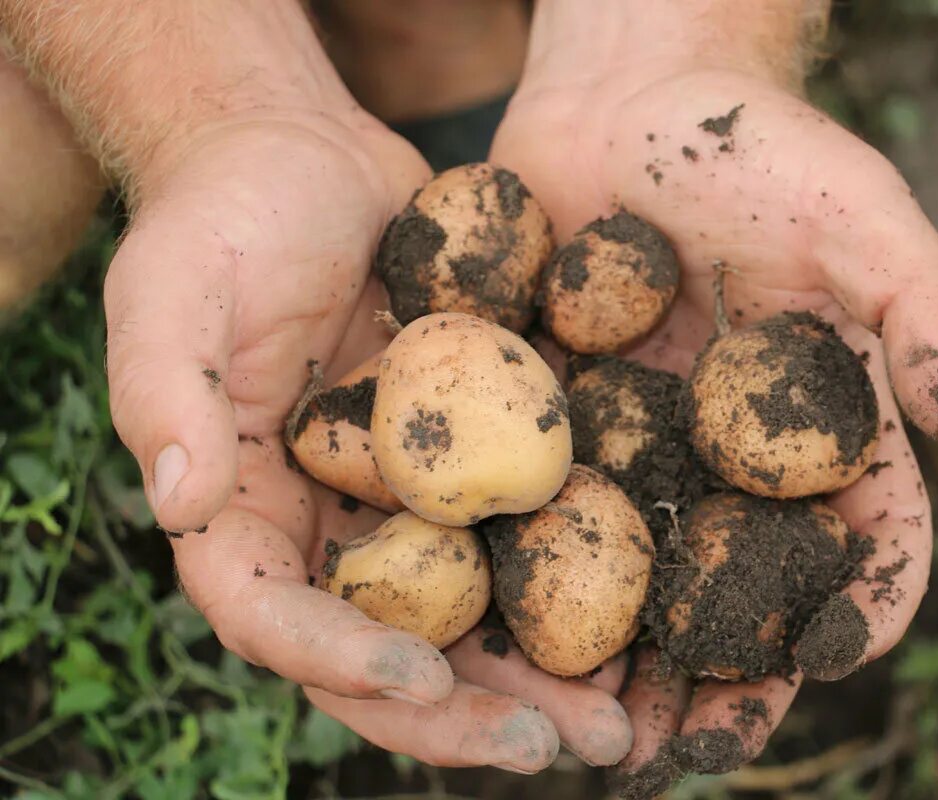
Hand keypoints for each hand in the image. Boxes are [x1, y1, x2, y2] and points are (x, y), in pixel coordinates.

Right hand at [104, 108, 632, 769]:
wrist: (308, 159)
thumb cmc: (225, 214)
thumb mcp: (173, 288)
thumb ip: (165, 393)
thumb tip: (180, 504)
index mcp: (247, 512)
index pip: (278, 619)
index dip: (342, 660)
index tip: (423, 677)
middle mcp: (331, 526)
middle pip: (392, 647)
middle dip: (469, 709)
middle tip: (566, 747)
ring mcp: (408, 501)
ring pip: (473, 613)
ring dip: (543, 674)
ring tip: (624, 716)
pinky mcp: (474, 460)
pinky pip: (523, 531)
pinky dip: (577, 577)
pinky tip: (646, 606)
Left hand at [490, 43, 937, 788]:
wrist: (623, 97)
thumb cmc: (755, 143)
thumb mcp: (860, 211)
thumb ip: (925, 308)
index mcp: (822, 427)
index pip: (866, 534)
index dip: (860, 603)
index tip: (829, 657)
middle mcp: (735, 456)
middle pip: (744, 589)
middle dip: (728, 675)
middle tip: (694, 748)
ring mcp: (644, 447)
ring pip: (644, 580)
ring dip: (626, 665)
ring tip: (599, 736)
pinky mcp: (558, 423)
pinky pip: (548, 515)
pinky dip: (533, 584)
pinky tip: (507, 640)